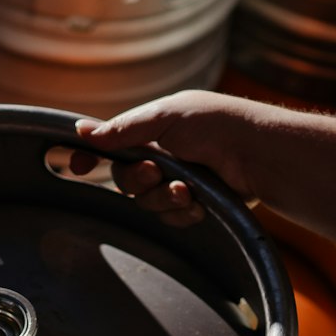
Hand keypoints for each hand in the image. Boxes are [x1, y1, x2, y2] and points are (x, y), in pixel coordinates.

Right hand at [70, 89, 255, 227]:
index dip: (91, 156)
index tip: (75, 165)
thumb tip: (80, 130)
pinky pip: (171, 218)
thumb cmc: (218, 125)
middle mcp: (164, 157)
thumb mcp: (167, 117)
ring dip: (163, 198)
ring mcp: (179, 182)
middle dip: (137, 180)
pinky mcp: (196, 205)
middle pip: (126, 181)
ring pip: (147, 204)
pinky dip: (183, 211)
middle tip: (156, 172)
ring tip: (188, 188)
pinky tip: (200, 202)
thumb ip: (124, 129)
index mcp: (154, 130)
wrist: (260, 155)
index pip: (111, 145)